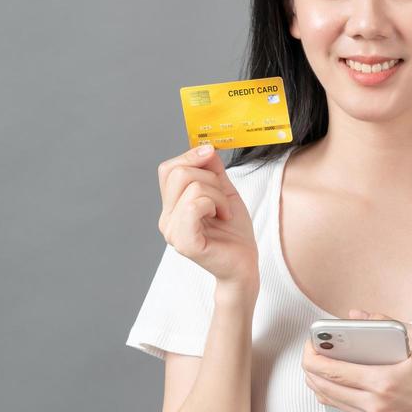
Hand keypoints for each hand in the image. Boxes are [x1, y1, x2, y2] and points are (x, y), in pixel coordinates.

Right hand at [156, 143, 258, 286]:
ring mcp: (173, 231)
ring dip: (218, 194)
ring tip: (224, 212)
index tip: (212, 158)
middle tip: (223, 200)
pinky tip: (223, 217)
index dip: (191, 156)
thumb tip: (204, 147)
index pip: (168, 169)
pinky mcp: (185, 242)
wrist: (245, 264)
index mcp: (172, 206)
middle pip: (179, 172)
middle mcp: (166, 219)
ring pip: (192, 186)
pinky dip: (216, 204)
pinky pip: (195, 205)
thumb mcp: (225, 192)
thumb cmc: (234, 233)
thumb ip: (212, 170)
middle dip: (210, 179)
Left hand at [301, 310, 411, 411]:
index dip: (313, 356)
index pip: (334, 370)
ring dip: (316, 380)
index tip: (309, 343)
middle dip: (309, 366)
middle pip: (323, 385)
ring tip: (315, 363)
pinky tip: (330, 380)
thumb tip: (355, 315)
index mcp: (384, 381)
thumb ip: (385, 322)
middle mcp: (375, 403)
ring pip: (328, 399)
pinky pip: (341, 408)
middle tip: (309, 350)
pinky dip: (330, 393)